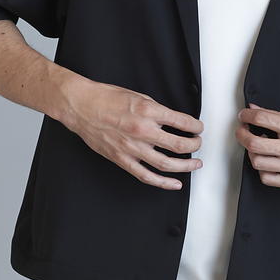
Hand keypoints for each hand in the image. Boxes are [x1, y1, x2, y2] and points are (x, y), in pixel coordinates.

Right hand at [59, 75, 203, 189]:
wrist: (81, 106)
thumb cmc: (106, 98)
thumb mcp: (138, 96)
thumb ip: (156, 110)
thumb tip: (173, 121)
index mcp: (148, 111)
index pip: (183, 122)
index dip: (196, 127)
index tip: (198, 128)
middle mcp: (143, 130)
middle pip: (180, 145)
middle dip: (195, 145)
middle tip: (198, 143)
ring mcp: (133, 148)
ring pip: (167, 164)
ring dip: (186, 165)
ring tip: (195, 164)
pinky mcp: (123, 159)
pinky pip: (147, 176)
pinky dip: (163, 183)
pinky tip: (175, 183)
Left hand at [234, 103, 279, 186]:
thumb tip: (260, 110)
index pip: (261, 119)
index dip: (247, 116)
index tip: (244, 116)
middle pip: (253, 144)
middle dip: (242, 134)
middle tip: (243, 131)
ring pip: (257, 162)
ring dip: (252, 153)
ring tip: (256, 147)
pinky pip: (268, 179)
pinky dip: (263, 170)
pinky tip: (267, 162)